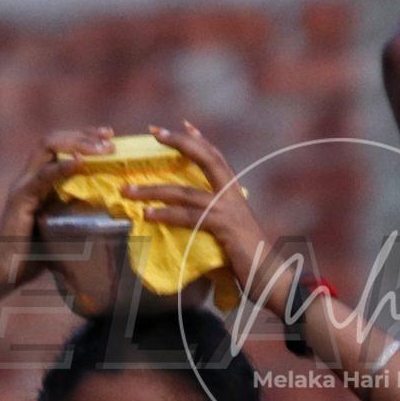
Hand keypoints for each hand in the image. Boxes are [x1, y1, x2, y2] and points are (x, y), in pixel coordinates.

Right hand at [0, 127, 112, 302]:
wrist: (2, 273)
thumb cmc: (33, 256)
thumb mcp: (64, 228)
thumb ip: (80, 217)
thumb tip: (116, 219)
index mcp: (38, 180)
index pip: (58, 145)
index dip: (83, 136)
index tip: (109, 135)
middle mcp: (28, 177)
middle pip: (53, 139)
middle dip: (84, 134)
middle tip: (110, 137)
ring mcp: (22, 186)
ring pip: (47, 148)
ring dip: (77, 144)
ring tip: (102, 148)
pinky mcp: (20, 200)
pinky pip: (41, 177)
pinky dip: (62, 167)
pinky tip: (80, 162)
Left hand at [121, 123, 295, 313]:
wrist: (271, 276)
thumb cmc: (249, 257)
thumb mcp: (230, 230)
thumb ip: (213, 218)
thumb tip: (190, 216)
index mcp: (234, 194)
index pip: (216, 158)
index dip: (200, 140)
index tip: (183, 124)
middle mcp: (232, 195)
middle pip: (206, 159)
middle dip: (180, 143)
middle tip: (155, 131)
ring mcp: (228, 210)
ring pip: (186, 192)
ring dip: (154, 190)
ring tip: (129, 190)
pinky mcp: (223, 227)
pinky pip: (189, 217)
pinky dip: (166, 214)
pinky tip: (147, 215)